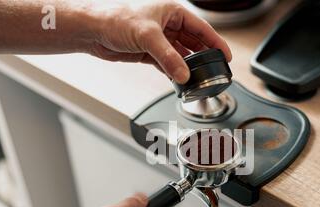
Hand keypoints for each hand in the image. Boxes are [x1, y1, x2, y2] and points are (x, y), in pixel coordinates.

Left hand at [88, 0, 231, 83]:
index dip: (216, 42)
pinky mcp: (150, 52)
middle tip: (214, 71)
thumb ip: (168, 58)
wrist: (93, 30)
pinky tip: (180, 80)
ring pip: (181, 55)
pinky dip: (174, 72)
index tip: (226, 56)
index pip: (202, 28)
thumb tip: (184, 75)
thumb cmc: (116, 18)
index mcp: (173, 12)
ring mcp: (159, 39)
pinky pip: (168, 64)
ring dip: (188, 67)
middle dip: (204, 57)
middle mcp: (168, 25)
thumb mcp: (148, 36)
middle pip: (193, 43)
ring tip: (198, 79)